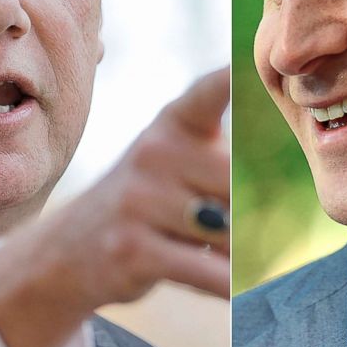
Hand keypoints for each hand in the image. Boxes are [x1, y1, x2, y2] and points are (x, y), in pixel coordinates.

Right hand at [0, 67, 229, 346]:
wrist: (70, 249)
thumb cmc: (149, 198)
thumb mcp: (177, 158)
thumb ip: (224, 157)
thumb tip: (276, 190)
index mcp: (173, 123)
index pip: (207, 93)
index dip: (229, 77)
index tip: (251, 58)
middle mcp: (154, 153)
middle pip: (234, 183)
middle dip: (247, 212)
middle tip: (239, 223)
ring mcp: (138, 201)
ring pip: (225, 232)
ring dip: (237, 252)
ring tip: (220, 250)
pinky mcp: (132, 249)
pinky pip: (205, 272)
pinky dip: (227, 285)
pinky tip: (234, 288)